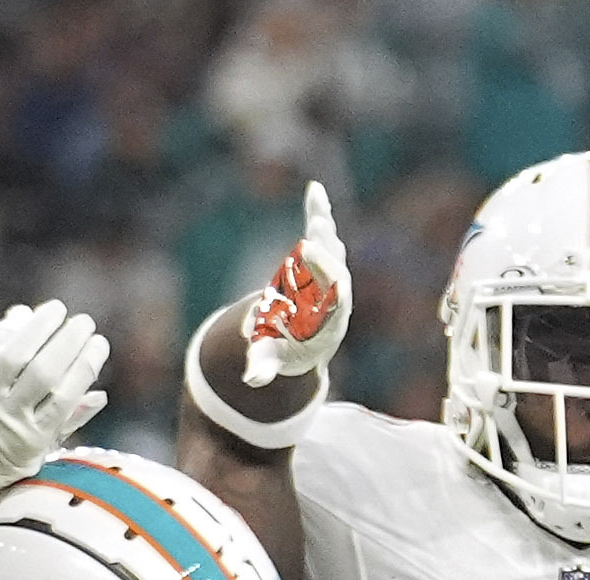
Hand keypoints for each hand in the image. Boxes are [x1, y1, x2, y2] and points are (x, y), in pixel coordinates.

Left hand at [0, 301, 110, 548]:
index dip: (85, 366)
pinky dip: (6, 329)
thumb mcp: (39, 450)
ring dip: (39, 327)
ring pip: (15, 355)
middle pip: (44, 373)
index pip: (66, 396)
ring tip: (57, 310)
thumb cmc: (3, 458)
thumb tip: (100, 395)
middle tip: (84, 322)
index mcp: (33, 438)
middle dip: (68, 342)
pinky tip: (24, 316)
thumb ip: (68, 421)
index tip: (99, 344)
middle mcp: (8, 417)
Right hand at [239, 182, 352, 388]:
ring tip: (318, 210)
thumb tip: (252, 379)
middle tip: (319, 233)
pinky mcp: (320, 257)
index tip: (329, 284)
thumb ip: (264, 366)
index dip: (331, 292)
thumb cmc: (285, 350)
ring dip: (324, 231)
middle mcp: (336, 297)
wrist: (303, 341)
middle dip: (325, 255)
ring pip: (331, 250)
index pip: (334, 306)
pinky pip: (321, 234)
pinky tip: (315, 191)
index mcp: (329, 324)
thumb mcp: (273, 359)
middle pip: (335, 273)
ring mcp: (331, 274)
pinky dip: (318, 213)